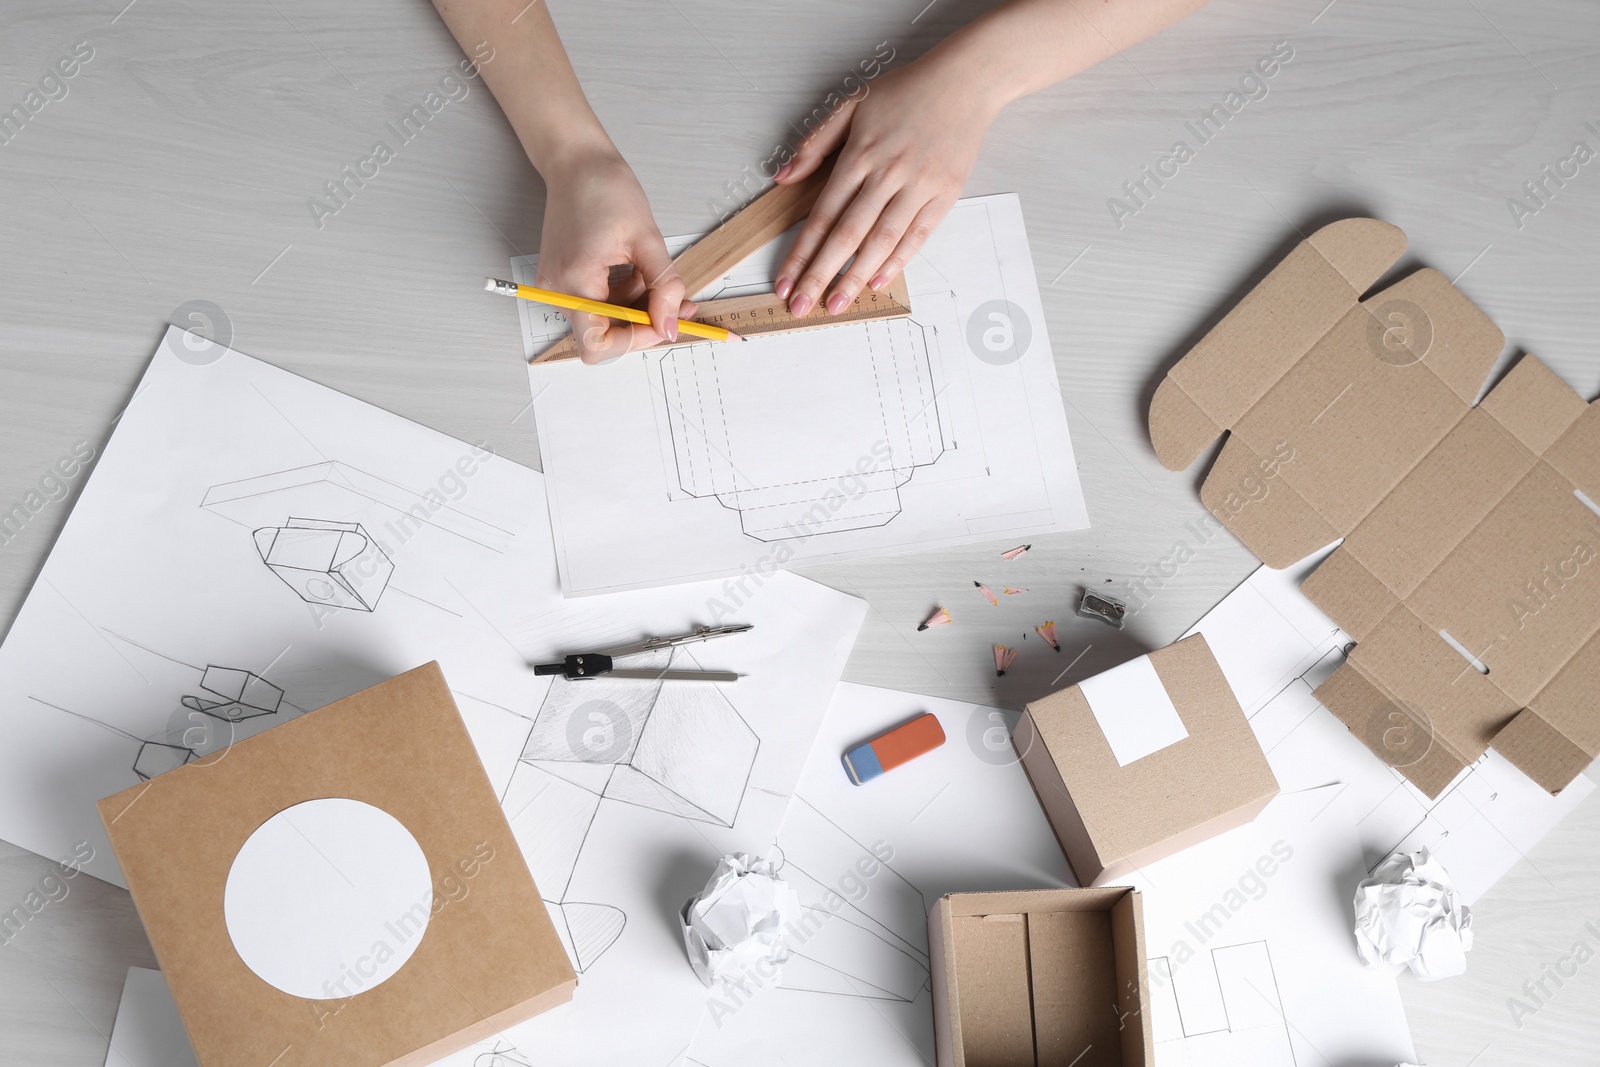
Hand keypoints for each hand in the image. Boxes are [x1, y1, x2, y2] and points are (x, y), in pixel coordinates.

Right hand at [537, 147, 692, 363]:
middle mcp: (558, 292)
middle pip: (605, 336)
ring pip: (605, 322)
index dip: (635, 341)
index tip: (664, 322)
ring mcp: (557, 288)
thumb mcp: (648, 239)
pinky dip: (623, 296)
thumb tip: (670, 327)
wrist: (577, 165)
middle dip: (642, 323)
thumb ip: (664, 288)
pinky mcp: (562, 282)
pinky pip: (598, 305)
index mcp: (575, 281)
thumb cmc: (606, 190)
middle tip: (675, 305)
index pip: (600, 346)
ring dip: (635, 307)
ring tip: (650, 272)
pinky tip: (635, 270)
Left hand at [773, 57, 1000, 317]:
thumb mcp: (852, 103)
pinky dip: (897, 261)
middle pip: (847, 235)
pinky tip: (876, 281)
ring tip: (836, 304)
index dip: (801, 252)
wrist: (965, 81)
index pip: (823, 214)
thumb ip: (816, 142)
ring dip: (855, 276)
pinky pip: (917, 235)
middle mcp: (887, 173)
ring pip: (881, 240)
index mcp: (859, 154)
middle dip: (821, 275)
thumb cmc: (906, 91)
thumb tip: (783, 176)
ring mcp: (918, 186)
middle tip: (802, 306)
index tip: (785, 280)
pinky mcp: (944, 194)